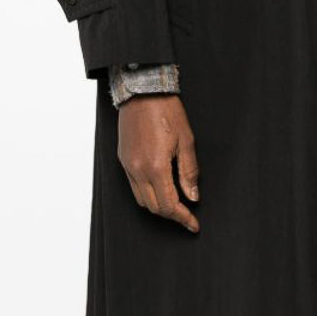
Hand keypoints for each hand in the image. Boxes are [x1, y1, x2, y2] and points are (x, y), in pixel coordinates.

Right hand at [117, 94, 200, 232]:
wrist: (143, 91)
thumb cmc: (167, 112)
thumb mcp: (187, 141)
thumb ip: (189, 172)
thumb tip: (193, 196)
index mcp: (156, 167)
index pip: (169, 205)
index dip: (183, 218)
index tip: (193, 224)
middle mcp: (138, 170)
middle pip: (154, 208)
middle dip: (172, 215)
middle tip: (187, 216)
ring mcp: (128, 166)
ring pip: (142, 200)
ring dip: (158, 207)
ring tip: (175, 204)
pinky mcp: (123, 160)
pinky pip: (133, 187)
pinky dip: (147, 194)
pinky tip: (160, 189)